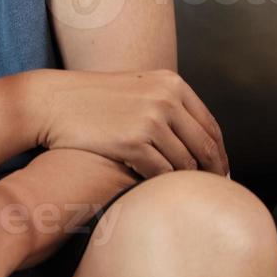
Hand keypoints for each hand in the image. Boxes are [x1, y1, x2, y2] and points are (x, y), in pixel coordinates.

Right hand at [27, 69, 227, 177]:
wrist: (55, 101)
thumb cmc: (94, 99)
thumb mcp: (138, 88)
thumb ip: (167, 104)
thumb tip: (197, 138)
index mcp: (172, 83)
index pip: (210, 125)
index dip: (219, 152)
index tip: (221, 171)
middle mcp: (166, 98)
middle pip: (205, 146)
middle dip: (212, 172)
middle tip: (213, 190)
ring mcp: (151, 119)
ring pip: (185, 163)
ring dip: (185, 182)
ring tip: (183, 194)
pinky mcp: (133, 141)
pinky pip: (161, 173)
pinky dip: (162, 184)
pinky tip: (157, 190)